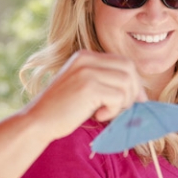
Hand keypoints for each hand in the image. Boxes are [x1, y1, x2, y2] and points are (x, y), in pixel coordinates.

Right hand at [26, 50, 146, 140]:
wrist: (38, 121)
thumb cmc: (62, 111)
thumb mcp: (83, 87)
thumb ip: (105, 82)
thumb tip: (140, 92)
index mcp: (85, 56)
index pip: (123, 62)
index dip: (134, 82)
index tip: (135, 101)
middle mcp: (86, 59)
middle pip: (129, 69)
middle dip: (134, 91)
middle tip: (126, 110)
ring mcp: (87, 71)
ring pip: (126, 84)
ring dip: (122, 104)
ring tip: (106, 114)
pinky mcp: (88, 87)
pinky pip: (118, 97)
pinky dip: (113, 111)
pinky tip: (97, 116)